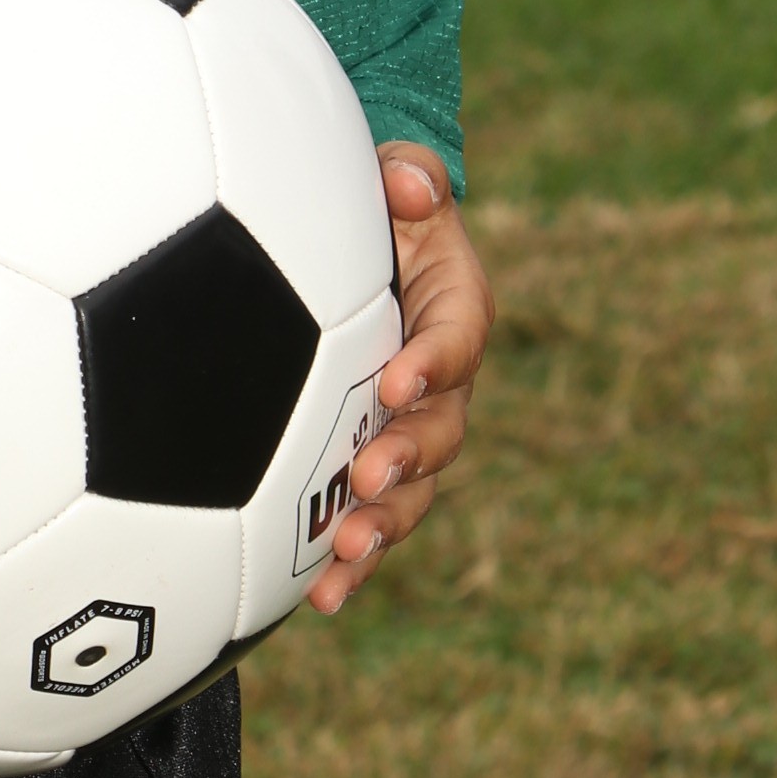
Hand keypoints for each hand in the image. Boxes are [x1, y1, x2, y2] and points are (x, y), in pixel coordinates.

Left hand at [305, 142, 489, 615]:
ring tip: (344, 558)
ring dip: (381, 528)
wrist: (359, 248)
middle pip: (440, 432)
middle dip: (406, 461)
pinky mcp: (371, 465)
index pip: (456, 339)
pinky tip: (320, 600)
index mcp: (455, 311)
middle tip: (365, 478)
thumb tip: (410, 185)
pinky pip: (369, 519)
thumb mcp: (399, 182)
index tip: (395, 380)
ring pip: (411, 492)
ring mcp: (409, 432)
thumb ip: (410, 177)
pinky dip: (349, 561)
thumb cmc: (379, 209)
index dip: (433, 363)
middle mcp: (441, 384)